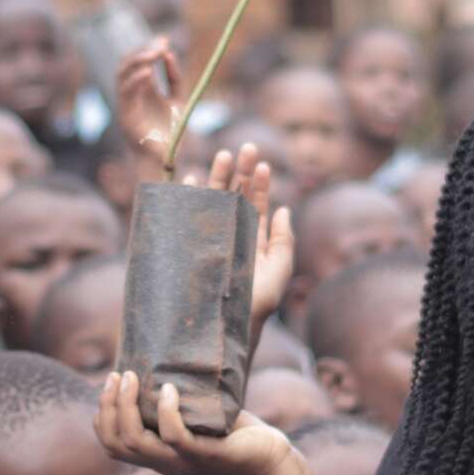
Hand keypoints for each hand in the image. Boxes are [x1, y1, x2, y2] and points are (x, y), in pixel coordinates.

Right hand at [95, 370, 293, 474]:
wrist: (270, 460)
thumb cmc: (235, 434)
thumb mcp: (197, 417)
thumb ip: (179, 400)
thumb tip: (168, 356)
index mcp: (157, 457)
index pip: (112, 446)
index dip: (102, 417)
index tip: (109, 383)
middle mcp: (164, 464)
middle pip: (116, 444)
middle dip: (108, 406)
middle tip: (118, 374)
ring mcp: (183, 463)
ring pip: (137, 442)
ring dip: (127, 406)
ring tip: (132, 376)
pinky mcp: (206, 457)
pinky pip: (175, 437)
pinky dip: (167, 411)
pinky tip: (169, 389)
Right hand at [117, 39, 183, 157]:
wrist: (167, 158)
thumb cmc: (171, 132)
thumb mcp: (178, 99)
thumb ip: (175, 78)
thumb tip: (169, 54)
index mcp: (144, 89)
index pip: (139, 62)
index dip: (149, 48)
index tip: (165, 40)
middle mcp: (132, 94)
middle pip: (126, 64)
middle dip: (141, 51)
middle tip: (159, 46)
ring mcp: (126, 104)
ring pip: (121, 74)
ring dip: (137, 61)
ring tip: (154, 54)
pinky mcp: (125, 116)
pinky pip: (125, 93)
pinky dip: (135, 80)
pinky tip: (149, 73)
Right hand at [189, 143, 294, 329]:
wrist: (223, 327)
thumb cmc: (255, 305)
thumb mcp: (279, 272)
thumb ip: (285, 241)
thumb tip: (286, 209)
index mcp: (254, 244)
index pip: (258, 207)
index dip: (261, 185)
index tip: (263, 164)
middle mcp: (232, 239)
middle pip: (236, 198)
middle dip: (240, 172)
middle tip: (246, 147)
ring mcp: (210, 240)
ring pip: (213, 202)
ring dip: (217, 177)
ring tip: (223, 154)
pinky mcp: (190, 246)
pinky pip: (188, 216)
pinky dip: (189, 197)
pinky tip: (192, 178)